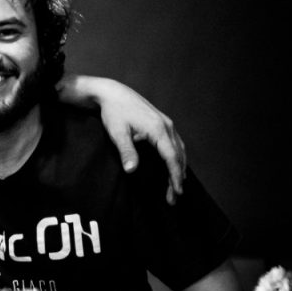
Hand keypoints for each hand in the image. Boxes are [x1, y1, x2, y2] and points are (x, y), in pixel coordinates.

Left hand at [95, 81, 186, 203]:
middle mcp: (167, 126)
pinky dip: (177, 157)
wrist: (112, 93)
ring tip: (175, 186)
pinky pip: (175, 143)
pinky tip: (173, 164)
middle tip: (173, 197)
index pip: (171, 157)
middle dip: (177, 177)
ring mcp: (166, 123)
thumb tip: (131, 170)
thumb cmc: (113, 112)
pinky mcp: (162, 122)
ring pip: (179, 149)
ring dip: (178, 168)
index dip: (174, 176)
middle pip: (178, 156)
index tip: (177, 191)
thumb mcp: (117, 132)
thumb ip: (126, 151)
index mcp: (158, 129)